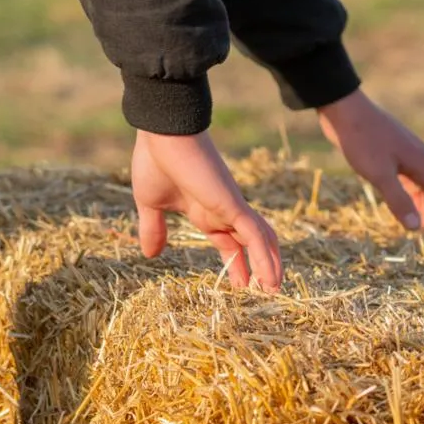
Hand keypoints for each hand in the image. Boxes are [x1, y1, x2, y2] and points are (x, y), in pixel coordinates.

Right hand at [132, 130, 282, 291]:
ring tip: (273, 290)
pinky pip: (256, 237)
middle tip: (262, 291)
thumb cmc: (155, 160)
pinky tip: (269, 279)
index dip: (235, 262)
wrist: (162, 133)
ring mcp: (230, 207)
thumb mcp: (150, 204)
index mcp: (204, 210)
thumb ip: (153, 228)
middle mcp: (222, 210)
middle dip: (255, 267)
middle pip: (249, 242)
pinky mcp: (233, 206)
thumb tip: (151, 254)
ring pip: (261, 241)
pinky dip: (265, 259)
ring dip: (269, 266)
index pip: (227, 240)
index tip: (238, 283)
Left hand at [318, 90, 423, 233]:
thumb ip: (398, 200)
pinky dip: (409, 195)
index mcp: (423, 163)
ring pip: (422, 185)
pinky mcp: (392, 153)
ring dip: (422, 206)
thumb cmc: (362, 141)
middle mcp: (420, 158)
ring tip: (418, 227)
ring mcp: (407, 154)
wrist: (345, 111)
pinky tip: (401, 205)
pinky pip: (408, 179)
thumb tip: (416, 227)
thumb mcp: (379, 174)